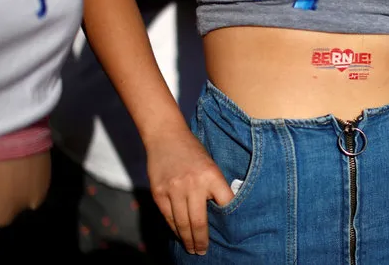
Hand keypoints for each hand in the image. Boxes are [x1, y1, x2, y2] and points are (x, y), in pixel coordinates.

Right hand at [146, 126, 234, 255]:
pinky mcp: (159, 192)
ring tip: (191, 247)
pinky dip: (174, 228)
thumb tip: (219, 213)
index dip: (228, 221)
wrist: (166, 137)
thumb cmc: (193, 152)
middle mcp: (193, 184)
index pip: (226, 204)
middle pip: (200, 221)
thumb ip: (214, 187)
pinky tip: (179, 234)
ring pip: (182, 223)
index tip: (229, 233)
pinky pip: (168, 216)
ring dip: (187, 238)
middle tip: (202, 251)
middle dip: (201, 240)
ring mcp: (174, 189)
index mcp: (212, 175)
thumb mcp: (211, 165)